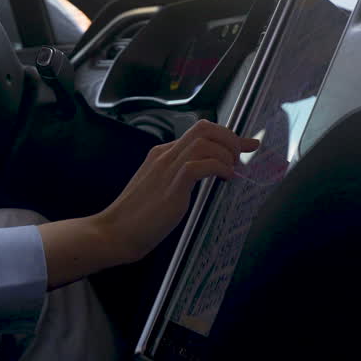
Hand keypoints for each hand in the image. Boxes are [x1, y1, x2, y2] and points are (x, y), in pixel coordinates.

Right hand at [36, 120, 258, 288]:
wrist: (114, 232)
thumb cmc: (137, 218)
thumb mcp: (160, 190)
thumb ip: (179, 179)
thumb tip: (204, 178)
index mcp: (161, 154)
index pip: (199, 132)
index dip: (226, 136)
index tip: (246, 145)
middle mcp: (164, 155)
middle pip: (204, 128)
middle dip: (230, 138)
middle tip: (240, 159)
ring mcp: (166, 168)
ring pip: (204, 141)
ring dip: (226, 153)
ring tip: (231, 172)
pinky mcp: (171, 186)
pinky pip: (201, 165)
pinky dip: (219, 167)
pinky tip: (224, 179)